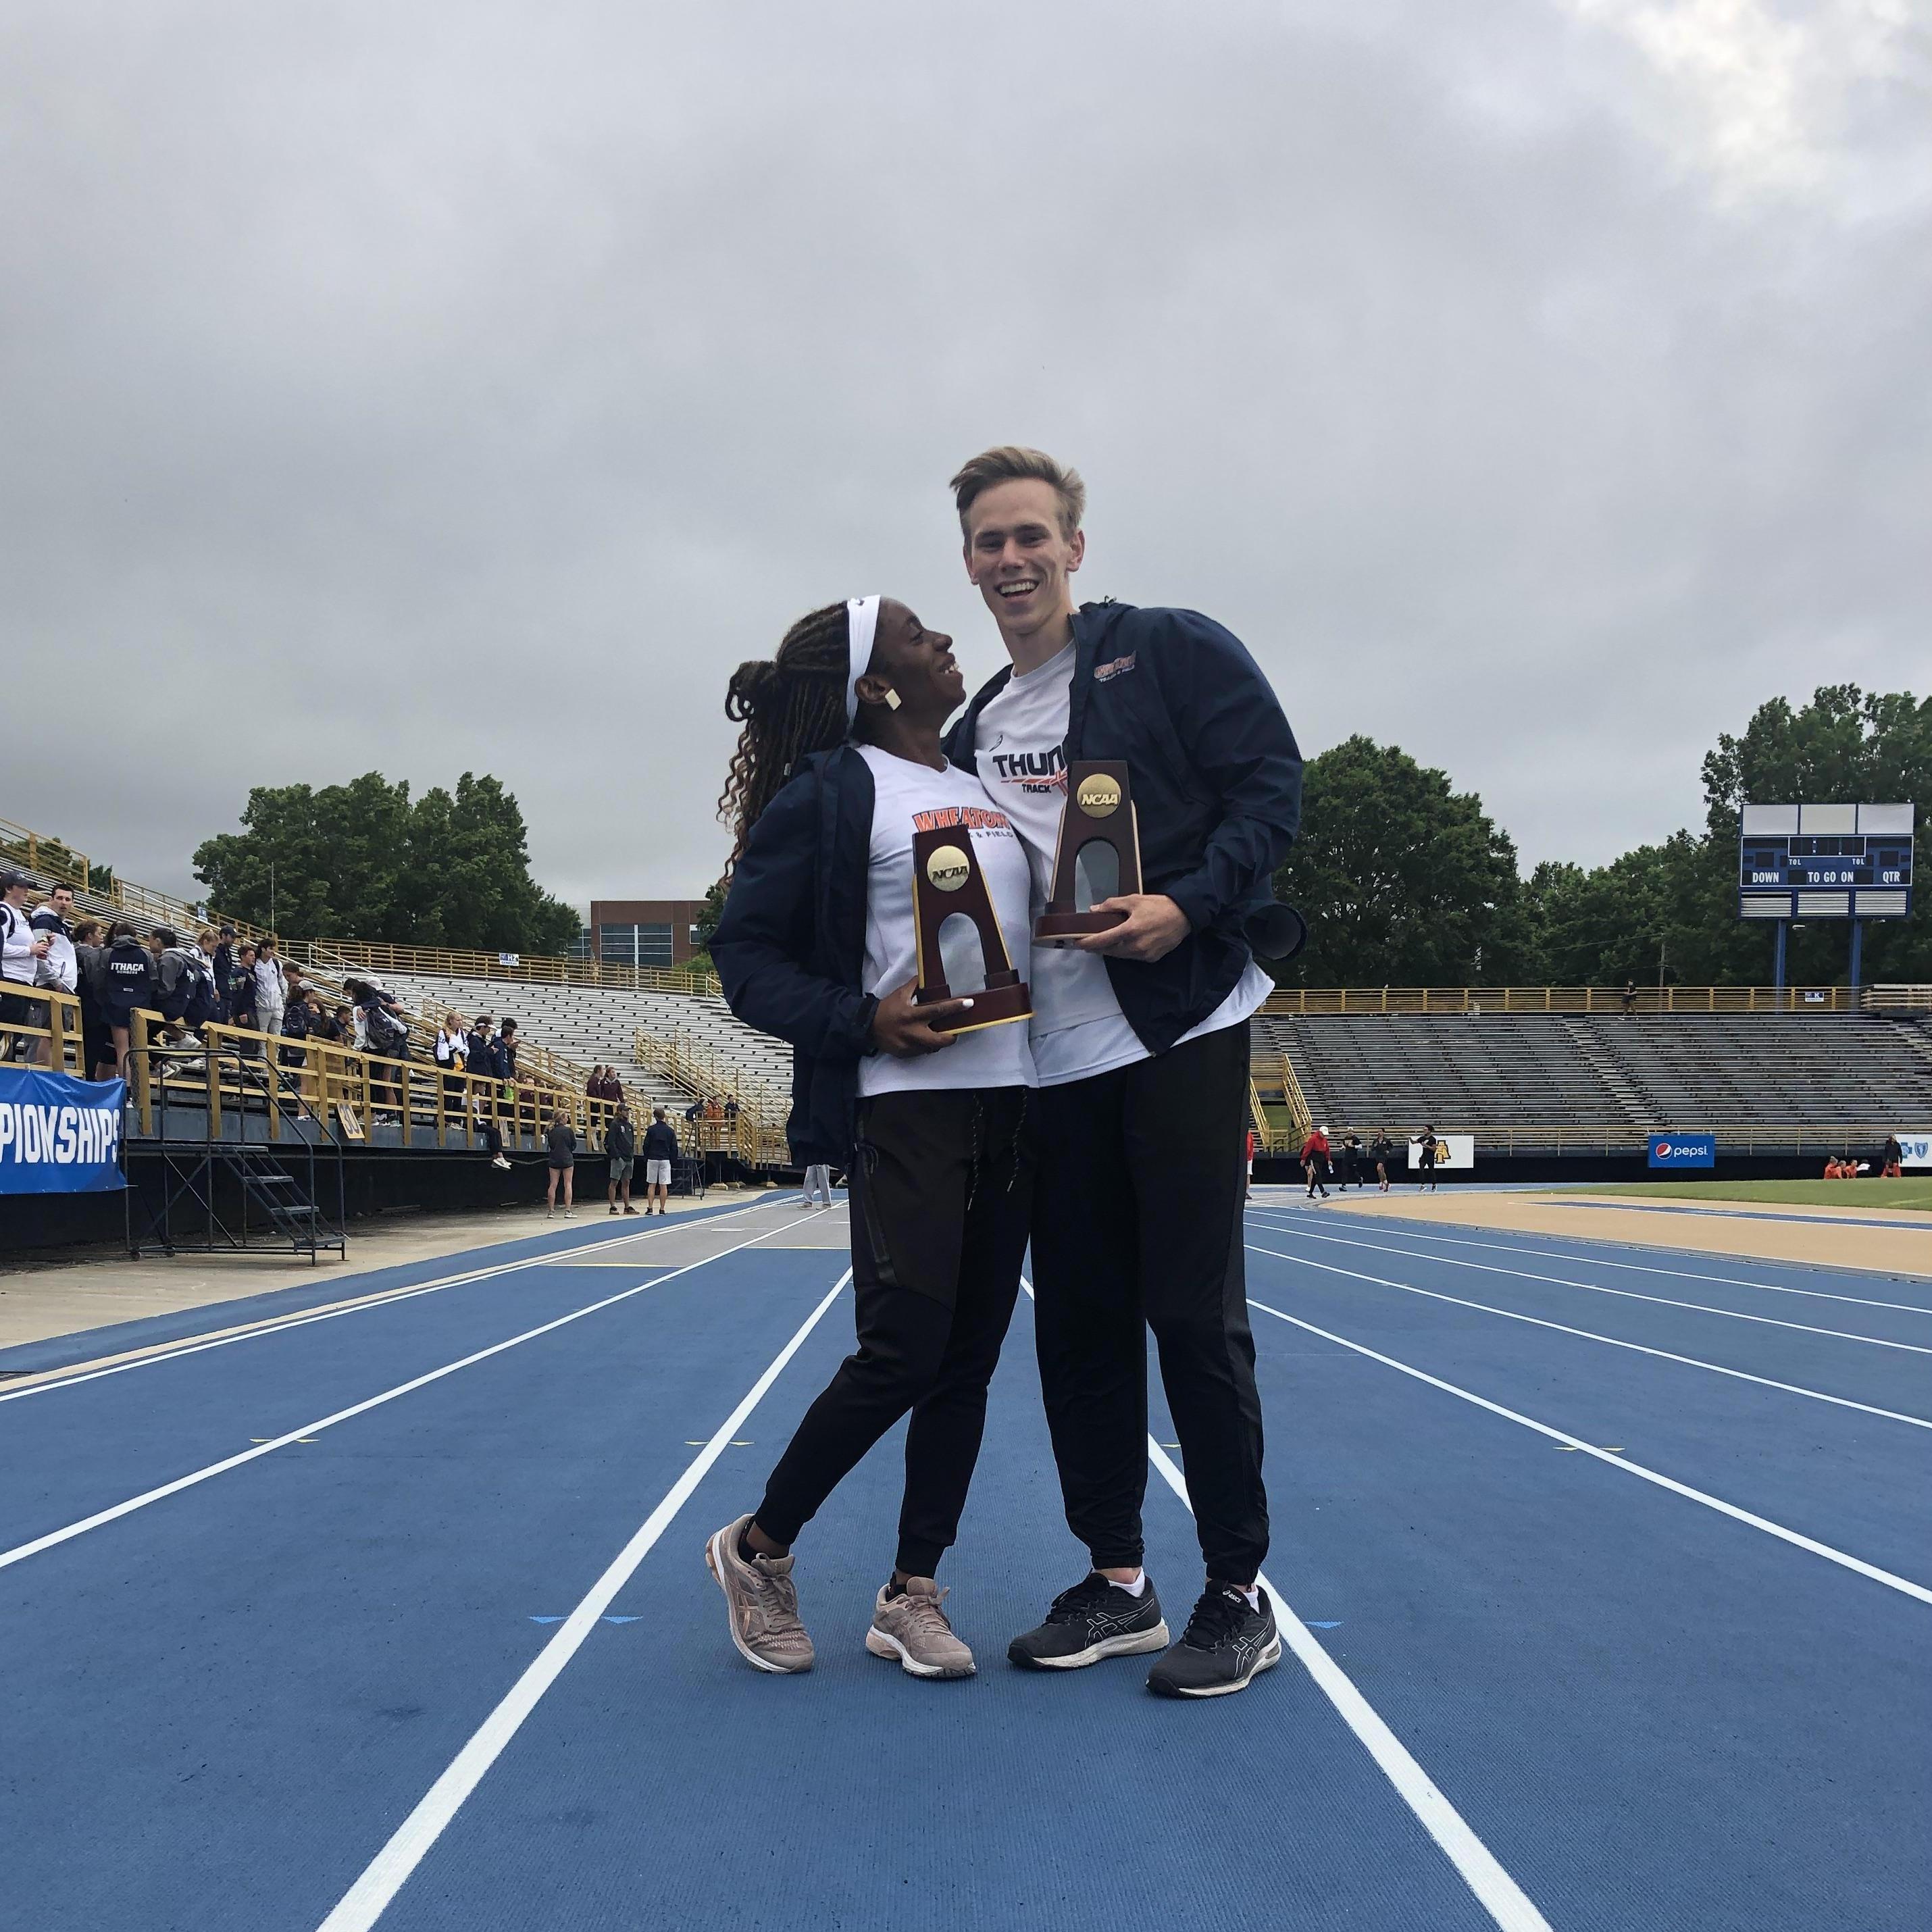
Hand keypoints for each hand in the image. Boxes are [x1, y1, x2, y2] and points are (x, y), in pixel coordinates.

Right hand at [30, 936, 49, 956]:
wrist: (29, 950)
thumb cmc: (32, 947)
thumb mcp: (35, 944)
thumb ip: (39, 944)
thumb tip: (42, 944)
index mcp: (39, 944)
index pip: (44, 943)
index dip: (47, 944)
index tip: (48, 945)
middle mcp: (40, 946)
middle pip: (46, 946)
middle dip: (48, 948)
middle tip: (48, 949)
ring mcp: (39, 949)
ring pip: (45, 949)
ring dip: (47, 950)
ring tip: (47, 951)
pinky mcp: (39, 952)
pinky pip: (43, 953)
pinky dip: (45, 954)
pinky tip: (46, 954)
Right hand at [870, 977, 968, 1055]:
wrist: (866, 1026)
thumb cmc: (886, 1008)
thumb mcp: (899, 993)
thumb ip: (915, 985)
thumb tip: (927, 977)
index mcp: (911, 1014)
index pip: (938, 1010)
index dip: (955, 1007)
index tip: (969, 1004)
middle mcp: (911, 1032)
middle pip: (939, 1039)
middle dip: (951, 1037)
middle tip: (955, 1032)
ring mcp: (908, 1045)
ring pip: (931, 1048)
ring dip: (937, 1042)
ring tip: (938, 1035)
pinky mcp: (905, 1054)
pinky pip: (921, 1052)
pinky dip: (925, 1046)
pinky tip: (924, 1039)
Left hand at [1068, 893, 1189, 961]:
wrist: (1184, 915)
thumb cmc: (1159, 905)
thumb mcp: (1134, 900)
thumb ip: (1112, 905)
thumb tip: (1094, 910)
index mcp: (1129, 930)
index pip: (1102, 940)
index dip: (1087, 943)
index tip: (1076, 943)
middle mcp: (1135, 946)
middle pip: (1109, 951)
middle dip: (1097, 947)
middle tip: (1087, 943)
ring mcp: (1144, 954)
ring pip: (1120, 955)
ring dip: (1110, 950)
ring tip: (1103, 943)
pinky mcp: (1152, 958)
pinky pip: (1133, 957)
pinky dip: (1125, 951)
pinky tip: (1123, 944)